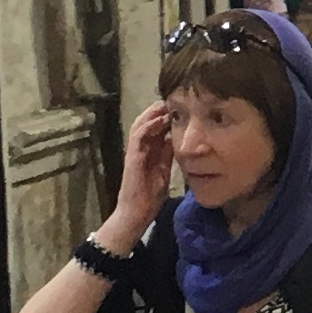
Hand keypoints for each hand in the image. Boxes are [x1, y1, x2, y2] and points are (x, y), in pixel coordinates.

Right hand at [115, 100, 178, 227]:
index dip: (165, 115)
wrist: (137, 213)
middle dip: (159, 109)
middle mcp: (140, 148)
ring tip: (165, 104)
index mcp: (148, 151)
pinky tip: (158, 119)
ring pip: (140, 125)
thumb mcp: (164, 170)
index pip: (155, 127)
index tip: (180, 105)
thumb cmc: (150, 195)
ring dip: (152, 113)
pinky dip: (147, 126)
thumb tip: (178, 140)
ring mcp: (134, 152)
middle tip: (173, 99)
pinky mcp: (132, 158)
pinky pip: (138, 137)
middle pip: (147, 121)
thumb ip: (167, 155)